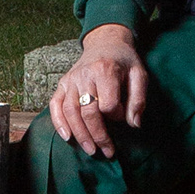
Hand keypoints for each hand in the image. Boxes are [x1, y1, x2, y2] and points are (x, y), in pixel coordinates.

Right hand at [49, 23, 148, 158]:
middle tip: (107, 151)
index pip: (107, 103)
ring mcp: (71, 80)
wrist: (105, 42)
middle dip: (98, 135)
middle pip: (87, 111)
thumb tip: (134, 124)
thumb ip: (138, 99)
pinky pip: (55, 105)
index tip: (122, 118)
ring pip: (70, 112)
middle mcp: (85, 75)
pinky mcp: (62, 84)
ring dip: (80, 134)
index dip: (116, 116)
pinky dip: (58, 122)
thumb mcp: (139, 74)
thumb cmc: (124, 61)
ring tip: (91, 150)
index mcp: (105, 70)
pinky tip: (67, 137)